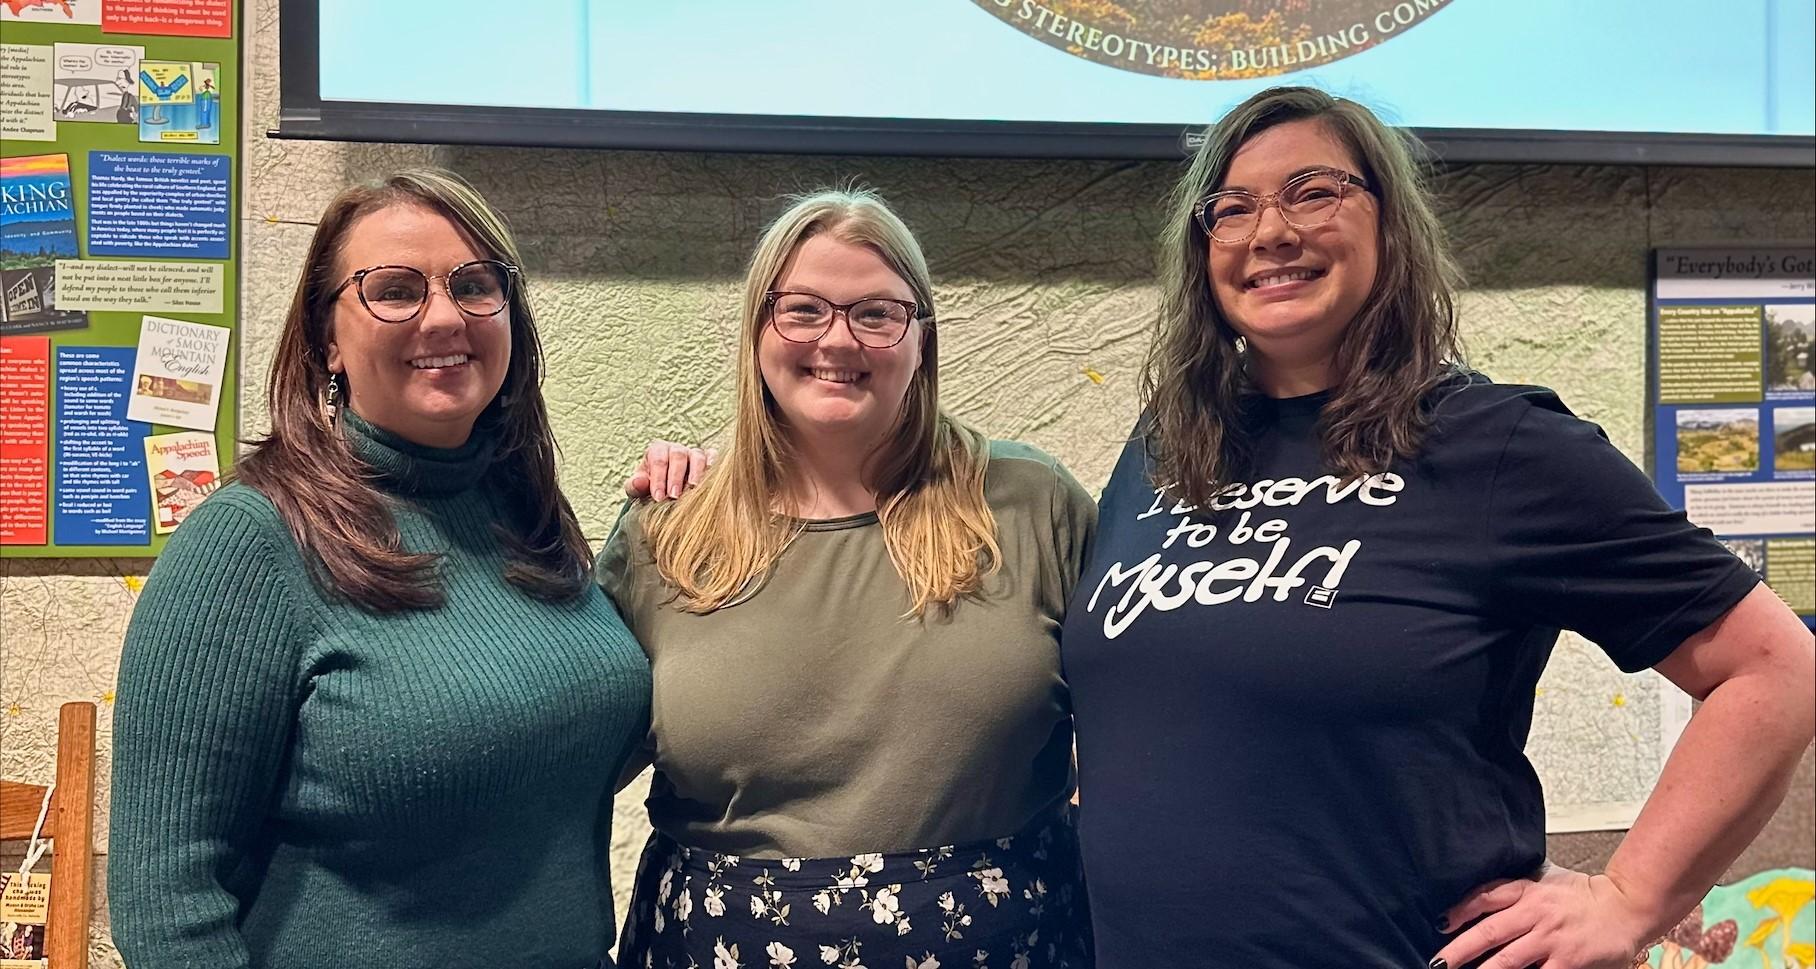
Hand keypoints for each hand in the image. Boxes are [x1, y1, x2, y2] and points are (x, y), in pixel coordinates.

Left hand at [624, 440, 714, 500]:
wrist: (666, 492)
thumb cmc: (651, 489)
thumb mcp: (639, 489)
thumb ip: (635, 486)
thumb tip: (639, 482)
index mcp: (657, 450)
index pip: (658, 460)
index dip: (658, 478)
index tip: (658, 497)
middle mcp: (676, 449)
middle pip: (677, 456)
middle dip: (675, 477)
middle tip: (674, 496)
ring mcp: (694, 453)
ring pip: (697, 457)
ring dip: (696, 473)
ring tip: (693, 489)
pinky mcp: (709, 460)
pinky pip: (713, 458)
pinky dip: (713, 466)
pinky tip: (711, 480)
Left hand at [1433, 864, 1653, 968]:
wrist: (1626, 907)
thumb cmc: (1582, 896)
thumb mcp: (1546, 881)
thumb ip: (1515, 891)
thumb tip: (1478, 902)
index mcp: (1528, 890)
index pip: (1485, 897)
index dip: (1460, 910)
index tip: (1440, 924)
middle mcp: (1536, 913)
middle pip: (1489, 932)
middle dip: (1458, 950)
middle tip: (1438, 963)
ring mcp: (1551, 940)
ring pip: (1507, 960)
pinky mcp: (1568, 962)